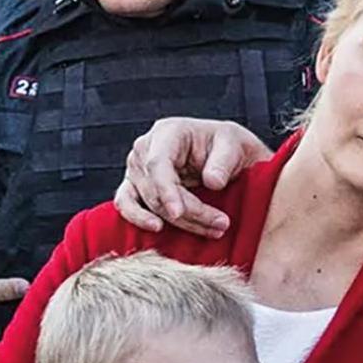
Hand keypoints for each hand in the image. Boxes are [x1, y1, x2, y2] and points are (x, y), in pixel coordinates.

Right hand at [115, 118, 271, 235]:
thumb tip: (212, 182)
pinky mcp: (135, 187)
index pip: (158, 164)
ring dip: (178, 222)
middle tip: (221, 224)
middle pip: (156, 189)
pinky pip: (127, 205)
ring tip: (210, 230)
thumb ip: (224, 161)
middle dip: (188, 212)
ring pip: (148, 203)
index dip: (167, 191)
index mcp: (168, 132)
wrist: (225, 155)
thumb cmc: (228, 146)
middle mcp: (146, 148)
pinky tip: (159, 230)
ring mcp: (137, 168)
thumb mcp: (235, 145)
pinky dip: (140, 220)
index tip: (179, 212)